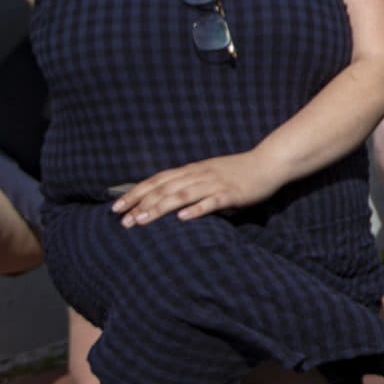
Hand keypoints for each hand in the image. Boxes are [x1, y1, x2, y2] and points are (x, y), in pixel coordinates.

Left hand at [112, 151, 283, 226]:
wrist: (268, 163)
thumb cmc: (238, 171)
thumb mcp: (209, 173)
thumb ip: (189, 183)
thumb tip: (166, 197)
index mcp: (191, 170)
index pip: (157, 180)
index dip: (135, 193)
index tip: (115, 207)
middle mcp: (199, 174)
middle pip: (164, 188)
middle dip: (141, 204)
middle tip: (122, 220)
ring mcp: (215, 183)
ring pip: (182, 195)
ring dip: (160, 207)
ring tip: (142, 220)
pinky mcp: (231, 193)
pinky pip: (211, 202)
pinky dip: (196, 209)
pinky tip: (183, 218)